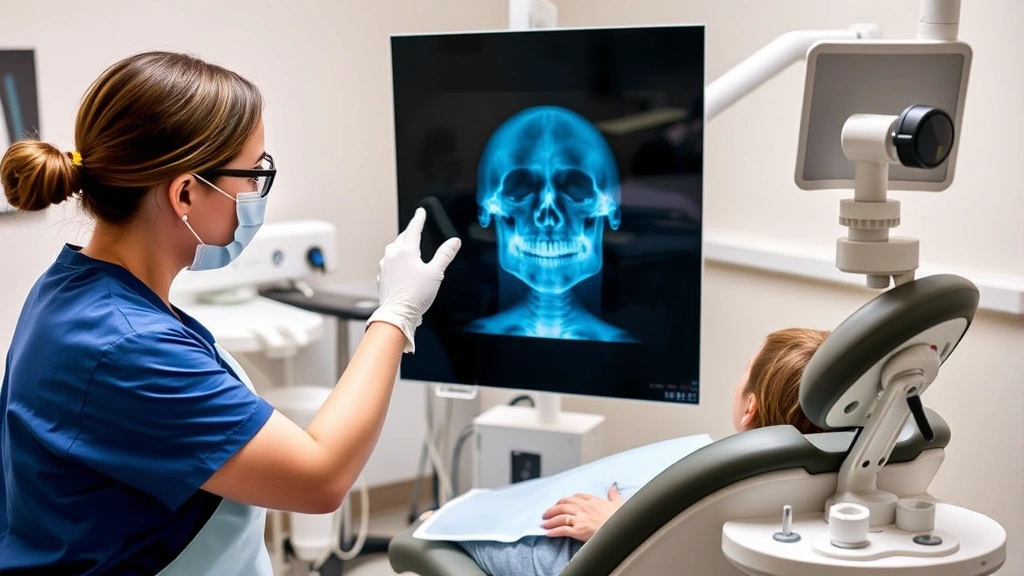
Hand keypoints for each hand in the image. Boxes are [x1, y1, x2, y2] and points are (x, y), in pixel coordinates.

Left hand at [367, 207, 460, 352]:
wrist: (397, 314)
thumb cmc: (416, 295)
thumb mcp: (436, 273)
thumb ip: (445, 255)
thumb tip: (454, 242)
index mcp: (406, 251)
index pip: (413, 229)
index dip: (418, 219)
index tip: (420, 212)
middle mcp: (392, 255)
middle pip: (401, 237)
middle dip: (409, 231)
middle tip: (415, 228)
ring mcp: (384, 265)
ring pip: (392, 248)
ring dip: (400, 244)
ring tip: (407, 246)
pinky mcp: (381, 276)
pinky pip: (388, 262)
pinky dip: (394, 259)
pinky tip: (399, 265)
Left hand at [540, 484, 623, 542]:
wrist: (621, 531)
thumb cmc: (621, 518)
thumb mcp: (619, 503)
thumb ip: (613, 494)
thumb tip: (613, 486)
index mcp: (592, 500)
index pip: (574, 497)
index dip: (564, 500)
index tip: (559, 503)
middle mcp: (583, 508)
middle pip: (563, 506)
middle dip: (552, 510)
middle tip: (545, 514)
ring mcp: (580, 519)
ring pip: (560, 517)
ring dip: (549, 521)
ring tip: (543, 524)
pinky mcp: (578, 530)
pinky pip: (562, 530)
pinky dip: (554, 531)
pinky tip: (548, 533)